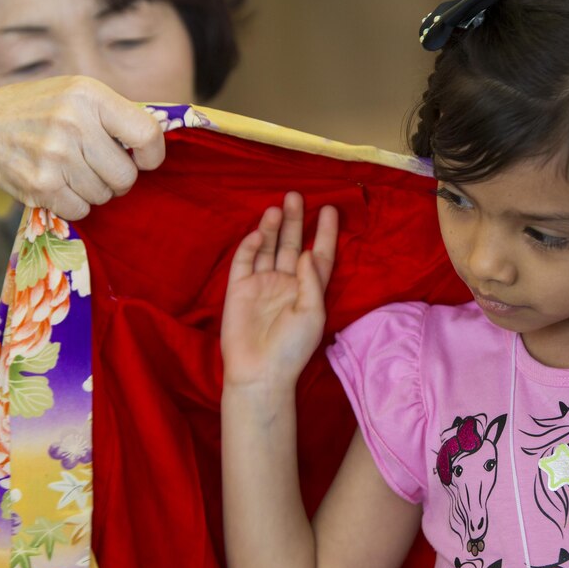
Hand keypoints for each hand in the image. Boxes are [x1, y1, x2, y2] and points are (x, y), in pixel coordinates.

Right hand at [0, 75, 164, 220]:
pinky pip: (81, 211)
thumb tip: (156, 145)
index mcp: (88, 94)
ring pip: (103, 196)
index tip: (144, 160)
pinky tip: (55, 184)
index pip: (147, 134)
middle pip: (126, 175)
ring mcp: (55, 154)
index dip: (152, 155)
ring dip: (92, 192)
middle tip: (97, 168)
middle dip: (117, 179)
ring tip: (69, 171)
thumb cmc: (38, 113)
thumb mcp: (74, 95)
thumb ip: (114, 115)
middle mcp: (73, 122)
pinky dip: (73, 205)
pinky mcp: (41, 184)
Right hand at [221, 192, 338, 388]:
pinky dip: (251, 246)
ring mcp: (261, 284)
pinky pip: (245, 261)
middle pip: (292, 245)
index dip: (325, 233)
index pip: (320, 256)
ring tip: (277, 207)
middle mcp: (286, 283)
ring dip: (273, 228)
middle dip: (295, 221)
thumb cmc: (292, 348)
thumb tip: (309, 252)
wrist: (259, 371)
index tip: (329, 209)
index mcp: (308, 290)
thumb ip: (312, 281)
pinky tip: (260, 235)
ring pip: (269, 248)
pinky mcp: (239, 288)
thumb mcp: (312, 314)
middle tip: (296, 196)